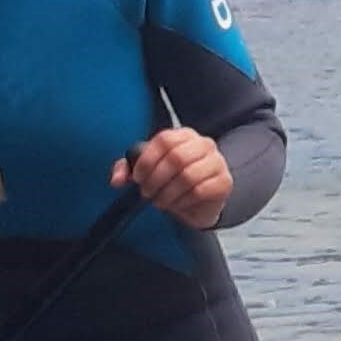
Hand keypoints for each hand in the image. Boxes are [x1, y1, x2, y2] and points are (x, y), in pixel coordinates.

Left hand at [119, 127, 233, 229]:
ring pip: (188, 176)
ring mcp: (217, 162)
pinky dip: (183, 202)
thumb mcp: (148, 172)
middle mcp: (203, 144)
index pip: (164, 140)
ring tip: (160, 201)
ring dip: (168, 193)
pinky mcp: (224, 182)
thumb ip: (128, 170)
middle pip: (177, 157)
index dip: (147, 160)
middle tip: (147, 193)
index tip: (137, 178)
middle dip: (156, 179)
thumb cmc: (173, 181)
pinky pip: (200, 191)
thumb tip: (116, 180)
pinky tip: (178, 205)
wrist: (200, 202)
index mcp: (184, 135)